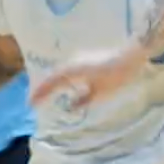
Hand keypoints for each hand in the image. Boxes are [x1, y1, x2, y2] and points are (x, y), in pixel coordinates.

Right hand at [30, 46, 148, 109]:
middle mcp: (73, 62)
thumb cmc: (117, 77)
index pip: (51, 83)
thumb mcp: (100, 94)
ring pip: (60, 72)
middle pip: (53, 76)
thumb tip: (70, 107)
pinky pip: (69, 70)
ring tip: (46, 95)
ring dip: (52, 84)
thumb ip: (83, 101)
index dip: (40, 94)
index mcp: (73, 70)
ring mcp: (80, 59)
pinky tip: (65, 86)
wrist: (133, 57)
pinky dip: (62, 79)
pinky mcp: (87, 59)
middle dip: (43, 89)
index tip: (31, 105)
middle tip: (34, 102)